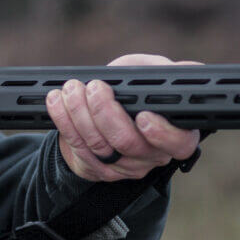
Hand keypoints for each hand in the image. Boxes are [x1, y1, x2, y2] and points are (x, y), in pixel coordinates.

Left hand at [46, 54, 202, 181]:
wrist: (105, 116)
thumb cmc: (134, 93)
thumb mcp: (150, 76)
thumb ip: (162, 72)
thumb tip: (182, 70)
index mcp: (175, 133)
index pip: (179, 143)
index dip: (161, 133)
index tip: (143, 116)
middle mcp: (152, 155)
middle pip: (128, 143)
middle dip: (106, 112)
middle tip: (95, 87)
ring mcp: (124, 166)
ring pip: (99, 145)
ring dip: (80, 112)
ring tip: (72, 88)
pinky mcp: (98, 169)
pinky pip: (78, 147)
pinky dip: (64, 121)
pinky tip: (57, 101)